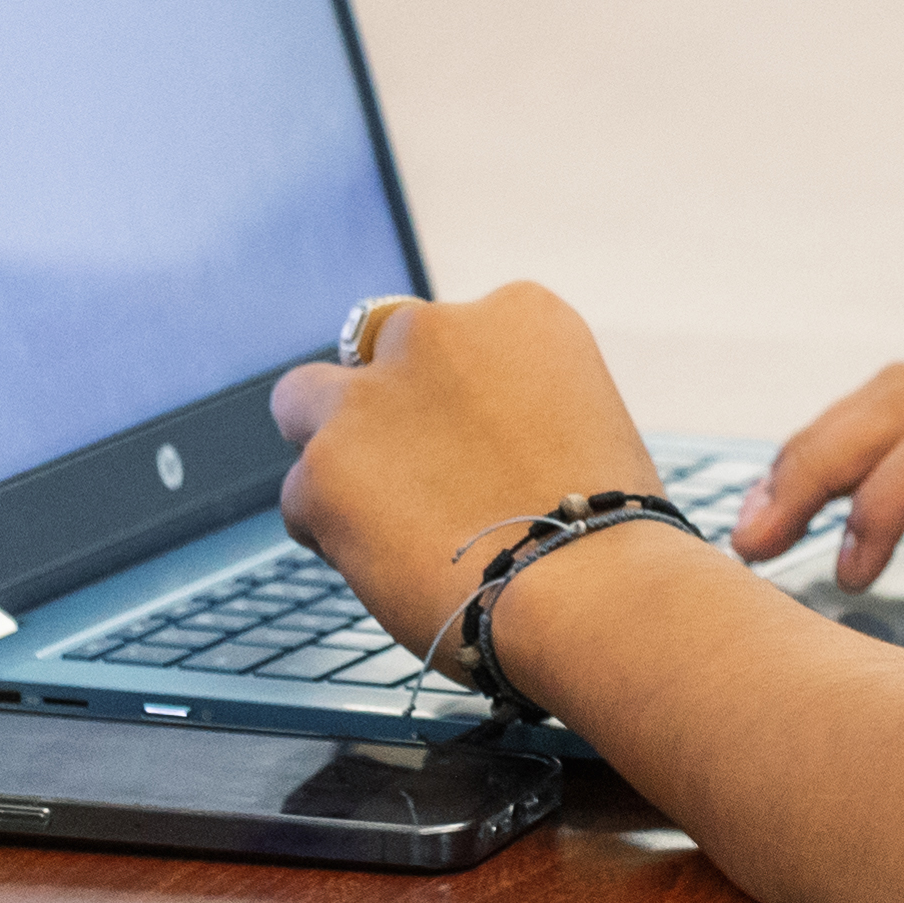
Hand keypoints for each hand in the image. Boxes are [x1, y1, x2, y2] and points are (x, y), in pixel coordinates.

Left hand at [271, 282, 673, 682]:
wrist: (590, 588)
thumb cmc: (604, 529)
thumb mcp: (580, 420)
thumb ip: (512, 406)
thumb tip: (467, 441)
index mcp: (518, 314)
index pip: (450, 336)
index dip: (451, 395)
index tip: (465, 442)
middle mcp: (439, 332)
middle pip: (374, 349)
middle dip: (382, 401)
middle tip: (407, 470)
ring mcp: (374, 394)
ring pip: (306, 402)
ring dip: (334, 452)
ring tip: (381, 519)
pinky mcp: (325, 464)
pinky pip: (300, 497)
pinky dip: (329, 532)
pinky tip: (384, 566)